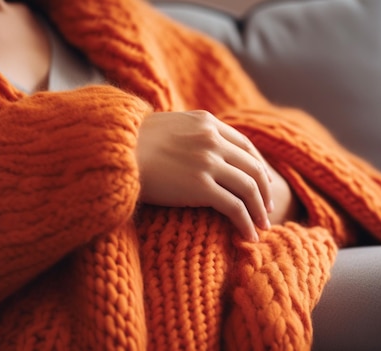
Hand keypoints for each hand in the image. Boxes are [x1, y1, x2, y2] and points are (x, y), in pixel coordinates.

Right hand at [136, 110, 272, 240]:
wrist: (112, 152)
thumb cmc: (132, 144)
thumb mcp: (168, 127)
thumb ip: (190, 134)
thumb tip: (198, 148)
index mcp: (207, 122)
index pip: (246, 146)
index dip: (259, 167)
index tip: (264, 184)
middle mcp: (213, 140)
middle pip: (253, 168)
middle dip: (264, 192)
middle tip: (268, 210)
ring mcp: (208, 162)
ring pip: (249, 189)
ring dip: (259, 211)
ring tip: (262, 227)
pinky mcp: (201, 186)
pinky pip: (235, 207)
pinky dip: (246, 223)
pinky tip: (249, 236)